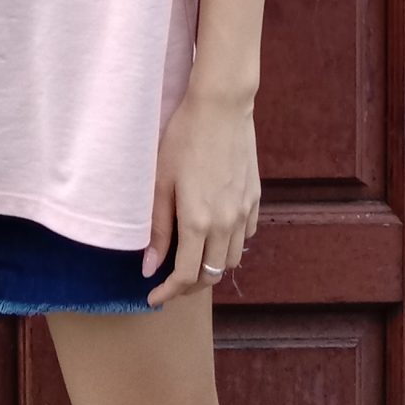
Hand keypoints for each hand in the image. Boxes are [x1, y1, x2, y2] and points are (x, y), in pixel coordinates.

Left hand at [141, 85, 260, 309]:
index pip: (186, 276)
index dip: (168, 293)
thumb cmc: (184, 138)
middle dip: (189, 285)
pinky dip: (230, 244)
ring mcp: (245, 211)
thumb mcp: (161, 181)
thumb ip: (157, 228)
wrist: (221, 107)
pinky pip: (246, 235)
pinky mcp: (256, 198)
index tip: (153, 298)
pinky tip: (215, 232)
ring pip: (231, 259)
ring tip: (192, 257)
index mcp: (199, 222)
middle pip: (211, 275)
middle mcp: (226, 223)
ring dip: (211, 267)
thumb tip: (149, 267)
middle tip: (169, 281)